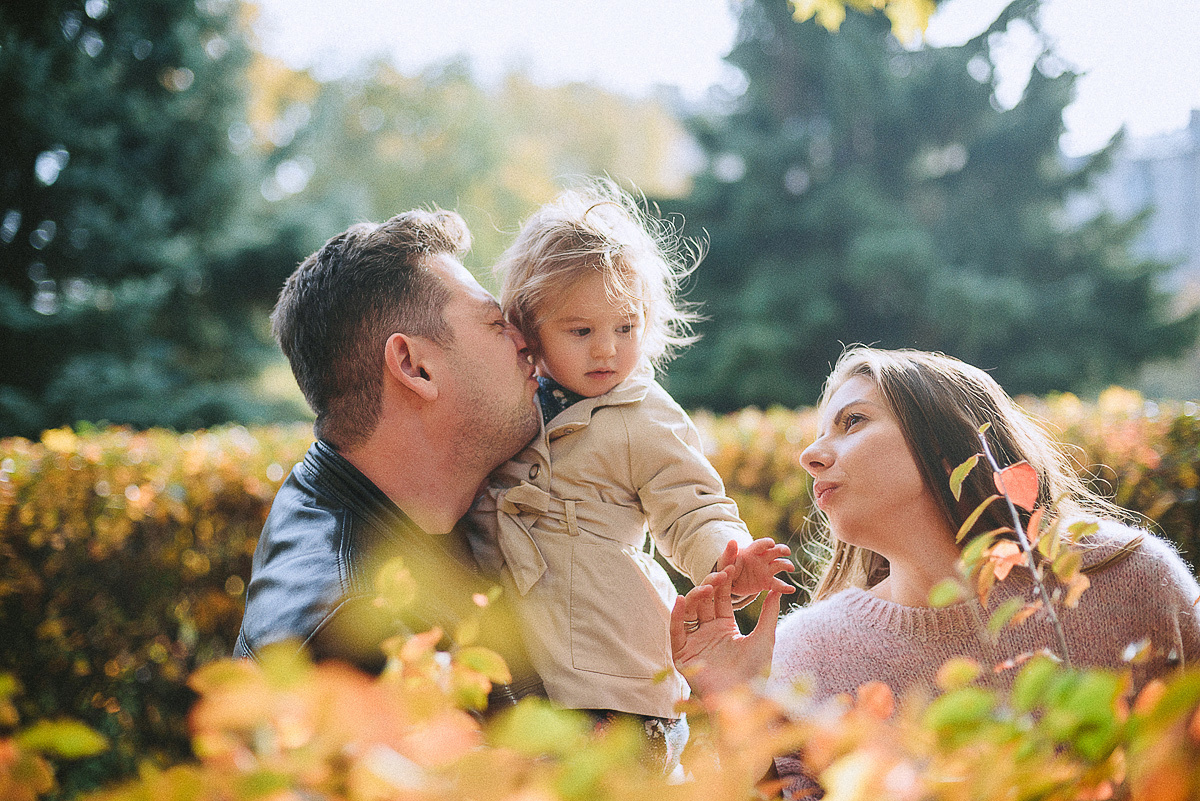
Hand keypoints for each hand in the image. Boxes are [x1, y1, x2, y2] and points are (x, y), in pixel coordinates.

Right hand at [670, 568, 783, 698]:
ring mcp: (694, 642)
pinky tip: (681, 600)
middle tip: (723, 568)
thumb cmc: (757, 673)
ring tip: (709, 586)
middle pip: (705, 600)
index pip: (722, 595)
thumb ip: (769, 613)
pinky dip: (676, 616)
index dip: (727, 575)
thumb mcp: (765, 638)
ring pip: (690, 611)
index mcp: (725, 627)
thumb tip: (777, 588)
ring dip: (697, 596)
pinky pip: (676, 632)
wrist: (745, 699)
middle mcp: (707, 632)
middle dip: (713, 582)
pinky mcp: (682, 655)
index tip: (732, 555)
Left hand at [715, 538, 794, 599]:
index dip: (766, 543)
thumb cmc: (727, 566)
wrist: (729, 582)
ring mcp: (766, 570)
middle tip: (786, 551)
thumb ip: (729, 553)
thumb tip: (732, 541)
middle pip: (774, 551)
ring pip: (779, 565)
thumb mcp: (725, 560)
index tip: (771, 543)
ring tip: (790, 568)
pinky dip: (785, 588)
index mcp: (751, 551)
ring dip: (786, 565)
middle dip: (781, 549)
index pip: (760, 545)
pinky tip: (792, 590)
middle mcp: (761, 559)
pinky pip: (777, 585)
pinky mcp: (767, 582)